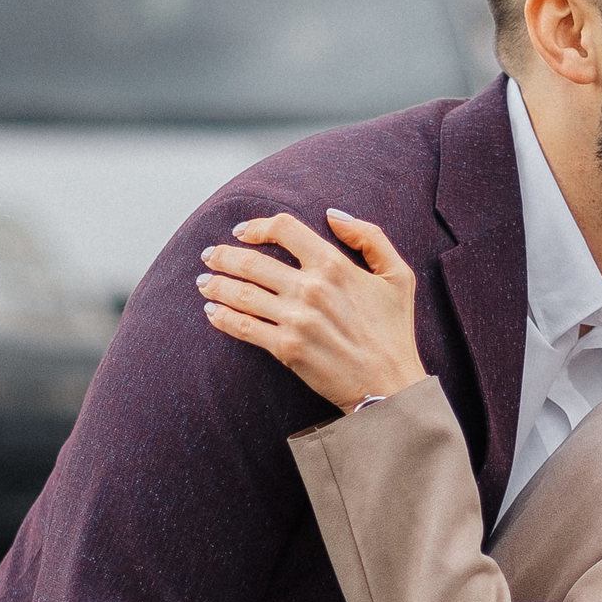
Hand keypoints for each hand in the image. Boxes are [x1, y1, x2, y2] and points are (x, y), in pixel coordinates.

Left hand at [199, 210, 429, 412]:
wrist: (390, 386)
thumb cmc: (395, 331)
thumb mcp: (398, 275)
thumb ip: (369, 236)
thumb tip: (332, 215)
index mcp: (335, 265)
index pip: (284, 229)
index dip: (257, 226)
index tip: (241, 231)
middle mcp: (311, 288)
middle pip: (252, 261)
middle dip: (223, 256)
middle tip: (209, 256)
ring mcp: (296, 319)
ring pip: (242, 293)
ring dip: (216, 285)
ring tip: (203, 282)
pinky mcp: (286, 349)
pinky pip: (243, 327)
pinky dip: (222, 317)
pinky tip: (211, 312)